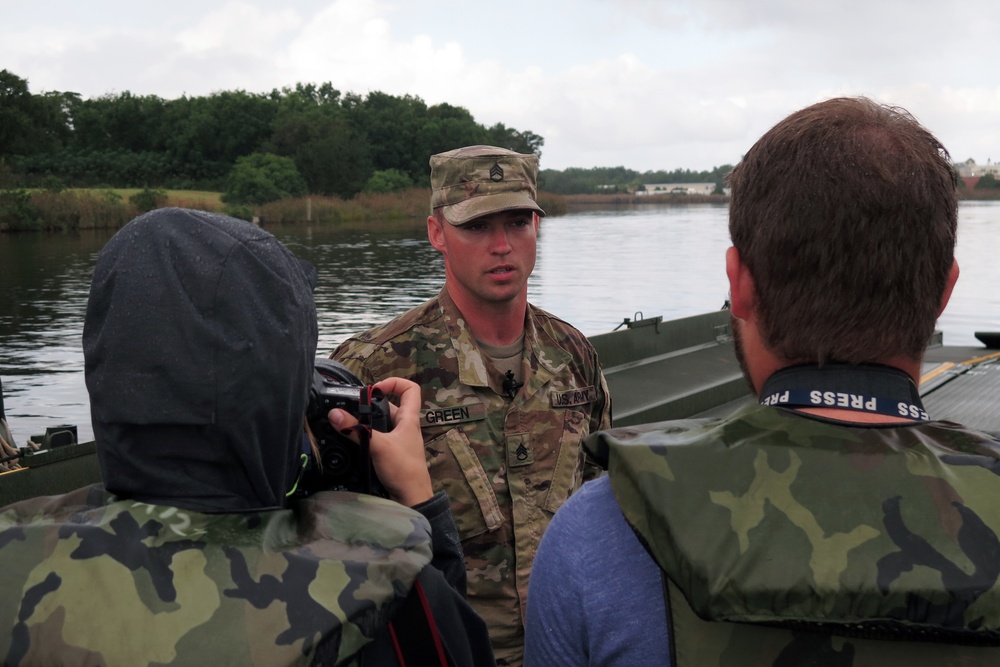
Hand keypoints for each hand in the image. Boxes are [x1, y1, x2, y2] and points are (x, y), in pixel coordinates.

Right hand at [328, 377, 432, 506]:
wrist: (411, 499)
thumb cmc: (404, 470)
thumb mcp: (378, 446)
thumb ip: (357, 430)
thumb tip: (335, 414)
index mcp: (410, 419)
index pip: (411, 389)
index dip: (394, 383)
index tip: (375, 389)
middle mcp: (405, 427)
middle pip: (388, 407)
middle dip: (370, 406)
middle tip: (352, 410)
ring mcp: (398, 441)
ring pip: (381, 424)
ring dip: (366, 424)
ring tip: (348, 424)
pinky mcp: (391, 454)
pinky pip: (377, 439)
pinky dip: (365, 438)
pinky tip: (353, 442)